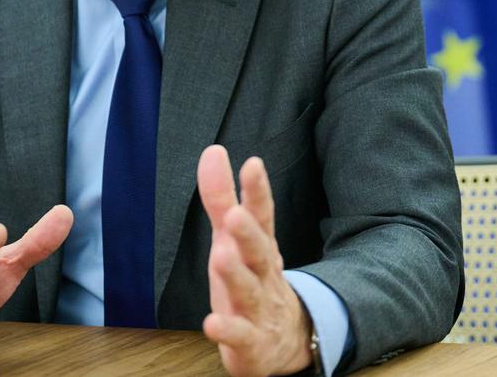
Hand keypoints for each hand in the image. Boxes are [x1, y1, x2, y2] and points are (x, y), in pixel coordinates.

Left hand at [197, 145, 312, 376]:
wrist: (285, 342)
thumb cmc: (254, 281)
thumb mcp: (234, 239)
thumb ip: (222, 198)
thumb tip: (212, 152)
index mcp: (260, 248)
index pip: (262, 216)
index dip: (257, 192)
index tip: (252, 163)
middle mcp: (263, 275)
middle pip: (260, 253)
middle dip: (249, 234)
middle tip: (235, 215)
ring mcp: (258, 309)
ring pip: (250, 292)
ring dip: (236, 276)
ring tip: (221, 258)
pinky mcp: (250, 343)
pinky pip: (240, 336)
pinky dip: (227, 331)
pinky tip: (211, 323)